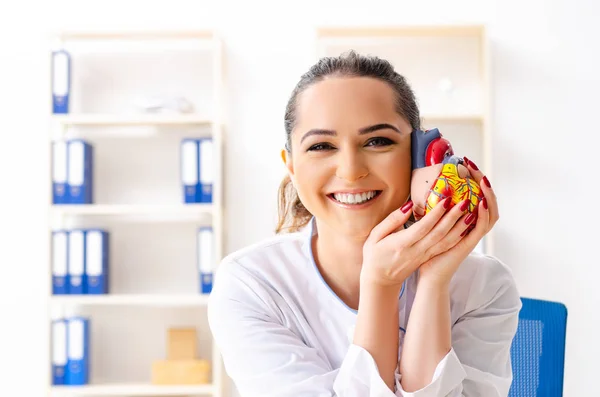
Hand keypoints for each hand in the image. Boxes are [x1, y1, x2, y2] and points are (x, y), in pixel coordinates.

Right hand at [361, 194, 472, 289]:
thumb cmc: (374, 255)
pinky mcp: (428, 258)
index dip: (436, 214)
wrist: (379, 280)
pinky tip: (466, 226)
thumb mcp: (375, 236)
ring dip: (460, 227)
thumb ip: (392, 220)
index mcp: (402, 244)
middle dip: (453, 217)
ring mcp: (424, 256)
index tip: (446, 199)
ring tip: (472, 212)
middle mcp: (416, 251)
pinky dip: (457, 236)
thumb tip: (409, 206)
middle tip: (465, 201)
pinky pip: (445, 247)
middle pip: (439, 234)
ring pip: (446, 241)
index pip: (423, 227)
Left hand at [418, 157, 498, 285]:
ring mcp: (472, 236)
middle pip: (488, 202)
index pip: (476, 197)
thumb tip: (423, 191)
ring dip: (488, 195)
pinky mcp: (469, 244)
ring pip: (489, 213)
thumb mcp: (426, 226)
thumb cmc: (426, 252)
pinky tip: (480, 201)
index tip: (466, 164)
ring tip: (482, 180)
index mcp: (463, 222)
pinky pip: (481, 228)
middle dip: (484, 183)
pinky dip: (483, 214)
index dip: (475, 181)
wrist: (427, 275)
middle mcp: (471, 227)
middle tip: (474, 167)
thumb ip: (430, 210)